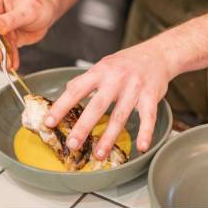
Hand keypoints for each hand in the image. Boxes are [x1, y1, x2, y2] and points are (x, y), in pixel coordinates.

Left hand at [45, 39, 172, 157]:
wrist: (158, 53)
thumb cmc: (126, 63)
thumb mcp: (102, 66)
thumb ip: (85, 80)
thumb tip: (66, 91)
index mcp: (99, 71)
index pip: (75, 90)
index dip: (61, 107)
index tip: (49, 123)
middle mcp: (116, 79)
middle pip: (97, 105)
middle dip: (84, 126)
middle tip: (72, 144)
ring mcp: (134, 87)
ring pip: (120, 115)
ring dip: (109, 137)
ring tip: (98, 154)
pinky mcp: (151, 95)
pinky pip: (149, 117)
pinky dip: (146, 132)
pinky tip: (141, 146)